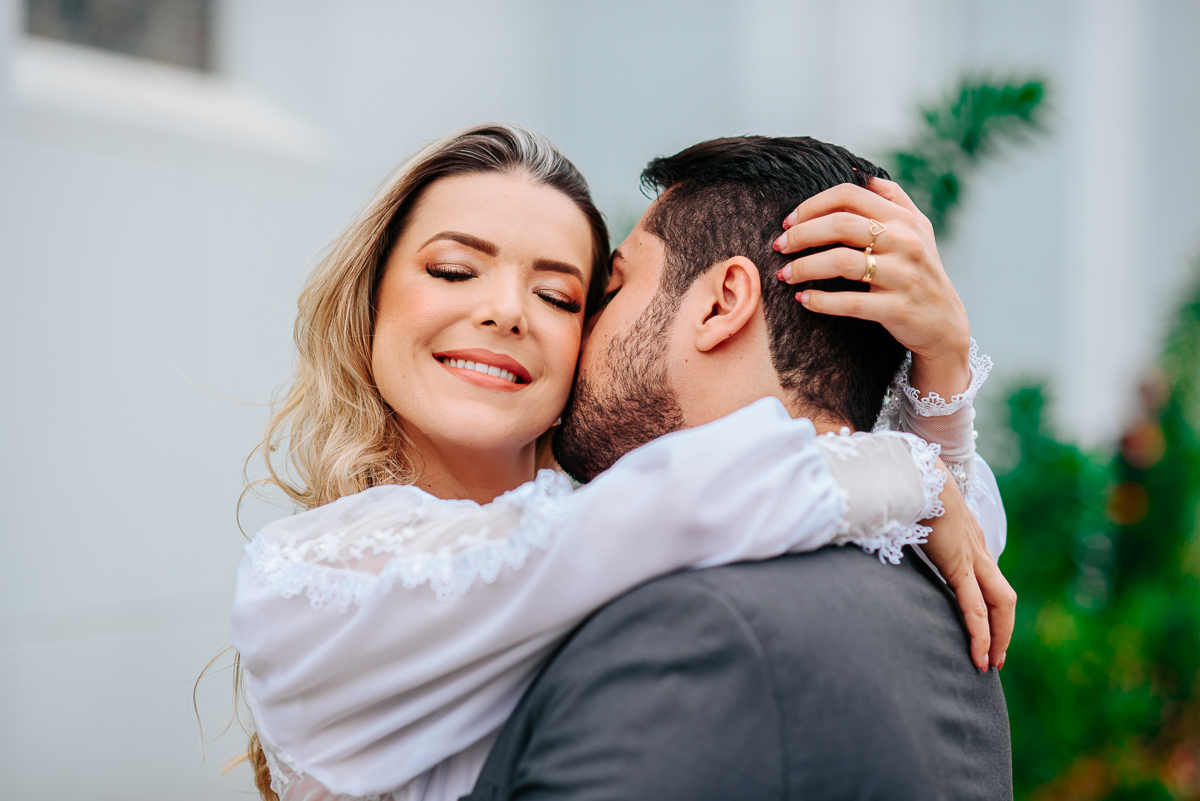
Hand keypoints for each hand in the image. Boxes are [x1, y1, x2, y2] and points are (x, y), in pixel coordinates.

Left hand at [773, 178, 971, 399]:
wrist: (944, 322)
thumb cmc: (920, 270)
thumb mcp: (918, 228)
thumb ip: (893, 198)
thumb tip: (859, 172)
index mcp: (904, 219)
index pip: (849, 195)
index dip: (812, 205)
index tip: (789, 221)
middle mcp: (906, 242)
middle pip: (840, 224)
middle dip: (801, 235)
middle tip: (779, 247)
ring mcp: (903, 275)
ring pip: (840, 262)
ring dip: (803, 267)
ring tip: (784, 275)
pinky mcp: (897, 308)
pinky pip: (849, 302)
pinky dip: (820, 301)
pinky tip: (803, 299)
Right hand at [919, 459, 1015, 672]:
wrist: (916, 473)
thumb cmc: (907, 485)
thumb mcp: (909, 509)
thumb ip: (902, 521)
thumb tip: (877, 521)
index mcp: (965, 537)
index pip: (985, 576)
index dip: (986, 602)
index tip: (980, 622)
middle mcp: (976, 549)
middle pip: (1001, 595)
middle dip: (1002, 628)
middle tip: (996, 656)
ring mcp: (972, 557)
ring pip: (998, 605)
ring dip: (998, 636)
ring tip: (989, 663)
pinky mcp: (960, 567)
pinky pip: (975, 609)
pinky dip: (981, 635)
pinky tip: (980, 657)